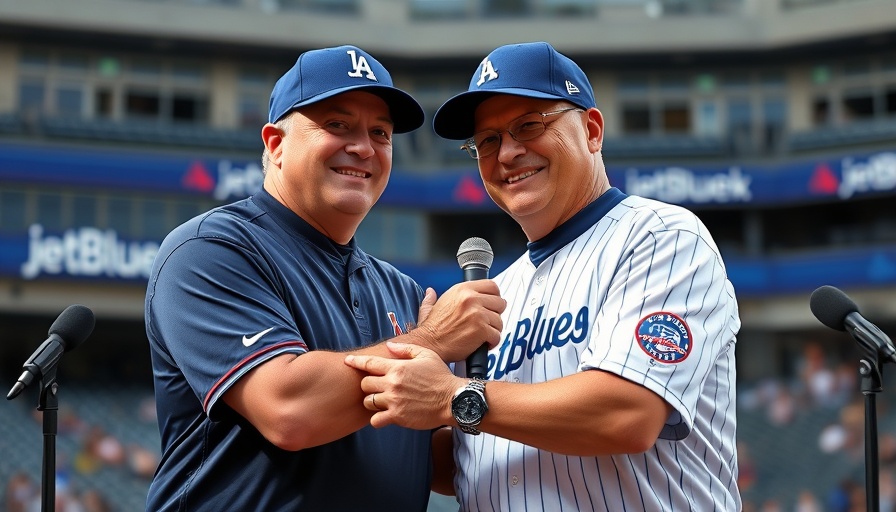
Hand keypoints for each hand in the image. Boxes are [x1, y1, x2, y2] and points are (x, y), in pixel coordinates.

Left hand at [344, 342, 463, 429]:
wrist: (453, 400)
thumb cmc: (441, 376)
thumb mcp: (426, 355)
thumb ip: (405, 350)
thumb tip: (388, 346)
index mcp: (398, 367)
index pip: (369, 363)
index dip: (356, 362)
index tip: (348, 361)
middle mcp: (393, 384)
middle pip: (365, 384)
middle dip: (368, 385)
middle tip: (377, 386)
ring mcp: (394, 401)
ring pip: (368, 402)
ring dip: (372, 401)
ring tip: (382, 401)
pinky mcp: (398, 417)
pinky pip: (375, 420)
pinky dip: (377, 418)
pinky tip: (385, 415)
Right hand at [407, 280, 504, 362]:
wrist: (428, 346)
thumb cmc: (430, 330)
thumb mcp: (430, 308)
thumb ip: (432, 298)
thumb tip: (430, 292)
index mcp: (462, 290)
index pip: (491, 286)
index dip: (494, 297)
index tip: (491, 305)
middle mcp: (471, 299)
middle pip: (500, 302)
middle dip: (496, 314)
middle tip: (487, 322)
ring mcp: (477, 314)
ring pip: (499, 321)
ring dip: (493, 330)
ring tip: (482, 335)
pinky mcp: (481, 330)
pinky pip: (497, 336)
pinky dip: (492, 342)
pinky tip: (483, 343)